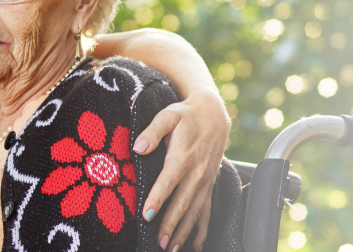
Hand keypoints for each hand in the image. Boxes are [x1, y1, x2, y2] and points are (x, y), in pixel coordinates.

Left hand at [133, 97, 228, 250]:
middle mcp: (196, 173)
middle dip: (171, 225)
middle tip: (160, 243)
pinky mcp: (209, 185)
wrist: (214, 115)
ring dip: (184, 232)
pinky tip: (196, 245)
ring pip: (194, 211)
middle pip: (182, 203)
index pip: (168, 182)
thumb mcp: (168, 116)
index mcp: (183, 157)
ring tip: (173, 249)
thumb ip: (152, 131)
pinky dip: (202, 229)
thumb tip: (138, 147)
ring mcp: (205, 181)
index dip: (158, 199)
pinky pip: (207, 210)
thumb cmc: (186, 116)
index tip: (148, 215)